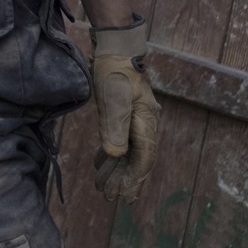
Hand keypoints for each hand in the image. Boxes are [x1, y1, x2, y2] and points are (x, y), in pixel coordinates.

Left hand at [92, 18, 159, 202]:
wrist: (115, 49)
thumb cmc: (115, 72)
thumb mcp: (113, 99)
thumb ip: (115, 127)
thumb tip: (117, 155)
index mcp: (146, 124)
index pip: (143, 160)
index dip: (133, 180)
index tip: (124, 197)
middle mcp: (144, 126)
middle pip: (136, 160)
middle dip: (123, 180)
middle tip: (110, 198)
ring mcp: (134, 121)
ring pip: (127, 153)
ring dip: (115, 170)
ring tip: (102, 187)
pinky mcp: (122, 115)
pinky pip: (119, 141)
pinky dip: (110, 155)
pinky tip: (101, 165)